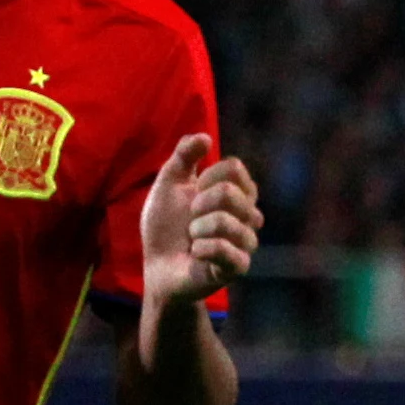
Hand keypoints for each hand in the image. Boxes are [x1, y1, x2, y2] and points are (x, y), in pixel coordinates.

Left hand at [140, 134, 260, 309]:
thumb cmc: (166, 226)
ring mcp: (244, 242)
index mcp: (235, 192)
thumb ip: (184, 157)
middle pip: (230, 192)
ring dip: (197, 229)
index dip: (208, 176)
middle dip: (198, 204)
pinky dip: (202, 249)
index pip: (235, 168)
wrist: (158, 266)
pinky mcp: (238, 267)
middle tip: (190, 219)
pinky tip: (195, 254)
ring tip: (192, 239)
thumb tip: (205, 137)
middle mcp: (247, 215)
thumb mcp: (168, 184)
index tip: (194, 191)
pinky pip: (226, 250)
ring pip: (226, 221)